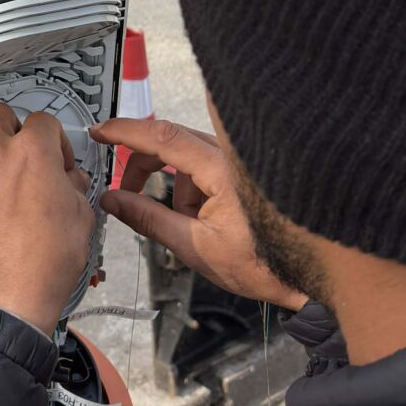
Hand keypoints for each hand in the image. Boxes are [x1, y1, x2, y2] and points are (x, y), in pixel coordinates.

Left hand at [0, 102, 93, 334]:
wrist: (8, 293)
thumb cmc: (44, 260)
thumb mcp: (80, 216)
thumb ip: (73, 186)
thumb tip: (68, 179)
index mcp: (33, 151)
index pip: (42, 120)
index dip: (52, 139)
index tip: (54, 158)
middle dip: (12, 130)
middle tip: (18, 154)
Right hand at [90, 117, 305, 310]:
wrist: (305, 274)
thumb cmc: (261, 263)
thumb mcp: (194, 247)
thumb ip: (148, 219)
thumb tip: (113, 201)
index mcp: (220, 169)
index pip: (162, 136)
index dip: (125, 131)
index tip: (100, 132)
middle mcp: (230, 155)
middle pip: (169, 142)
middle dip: (144, 168)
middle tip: (125, 193)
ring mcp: (237, 160)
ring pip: (185, 157)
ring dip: (175, 187)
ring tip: (189, 225)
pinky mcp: (240, 169)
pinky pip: (202, 167)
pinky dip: (192, 189)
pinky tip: (205, 219)